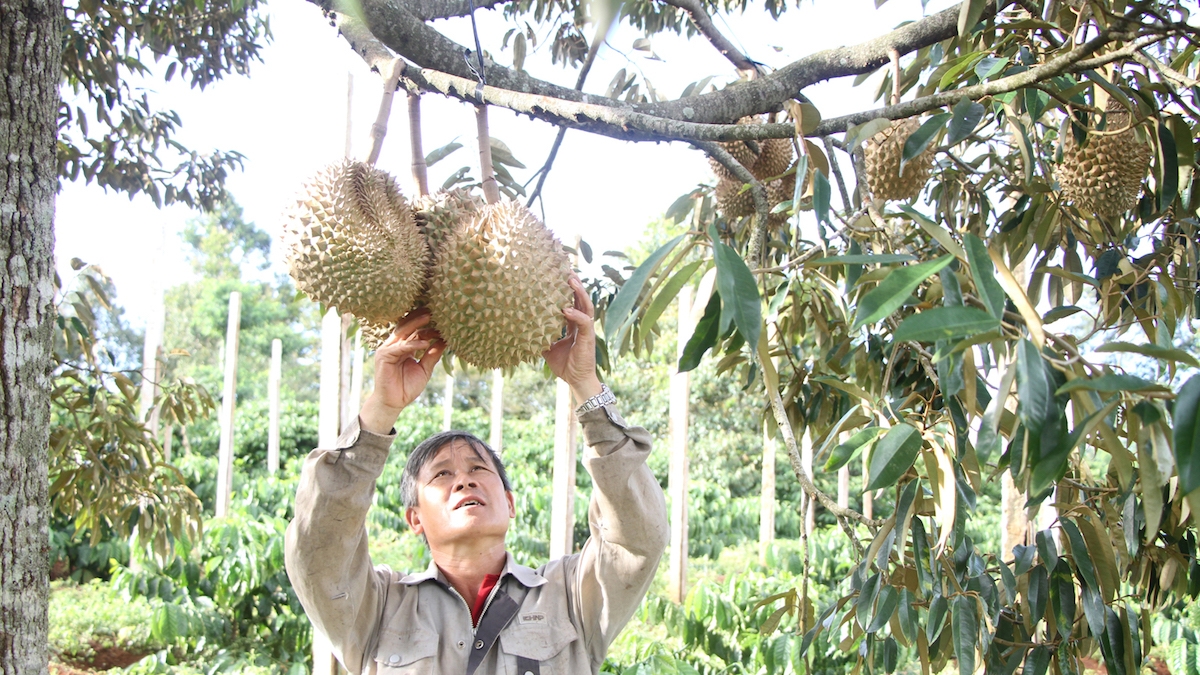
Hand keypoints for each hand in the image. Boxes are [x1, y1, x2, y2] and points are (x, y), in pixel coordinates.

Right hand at [360, 309, 444, 433]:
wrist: (394, 403)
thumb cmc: (407, 387)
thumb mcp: (425, 369)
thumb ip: (432, 354)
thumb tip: (445, 341)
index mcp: (403, 347)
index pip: (415, 331)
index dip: (428, 326)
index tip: (443, 321)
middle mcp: (394, 345)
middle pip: (408, 326)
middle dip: (420, 317)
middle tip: (434, 309)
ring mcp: (388, 349)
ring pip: (403, 332)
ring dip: (416, 324)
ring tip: (429, 317)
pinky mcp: (384, 356)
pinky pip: (400, 347)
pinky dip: (412, 344)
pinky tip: (424, 343)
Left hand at [544, 276, 601, 403]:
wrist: (576, 380)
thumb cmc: (564, 364)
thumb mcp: (547, 347)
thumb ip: (539, 335)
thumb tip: (521, 328)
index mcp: (574, 324)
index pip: (572, 301)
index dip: (566, 288)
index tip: (557, 274)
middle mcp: (582, 323)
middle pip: (580, 298)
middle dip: (575, 283)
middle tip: (565, 268)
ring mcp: (587, 329)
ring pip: (586, 305)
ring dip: (579, 292)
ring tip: (571, 279)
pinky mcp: (588, 337)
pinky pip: (584, 322)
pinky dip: (575, 314)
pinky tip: (566, 309)